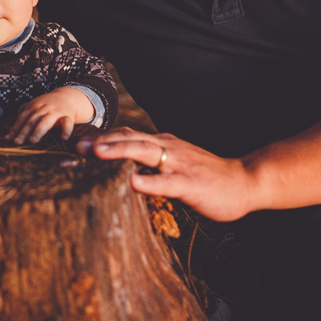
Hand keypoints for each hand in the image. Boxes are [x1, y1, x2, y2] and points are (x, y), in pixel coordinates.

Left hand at [5, 87, 94, 144]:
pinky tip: (64, 138)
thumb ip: (23, 123)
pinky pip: (67, 123)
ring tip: (33, 141)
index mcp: (33, 107)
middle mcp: (43, 109)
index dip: (16, 128)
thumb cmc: (47, 107)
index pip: (23, 118)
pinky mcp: (67, 115)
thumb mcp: (34, 111)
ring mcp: (55, 112)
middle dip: (24, 131)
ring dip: (39, 131)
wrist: (67, 96)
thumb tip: (8, 137)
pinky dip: (66, 130)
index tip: (9, 139)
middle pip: (32, 120)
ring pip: (46, 121)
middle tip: (18, 142)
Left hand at [77, 128, 258, 222]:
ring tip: (97, 153)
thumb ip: (150, 161)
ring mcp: (179, 165)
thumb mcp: (173, 164)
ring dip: (119, 151)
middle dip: (102, 141)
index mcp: (162, 144)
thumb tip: (121, 166)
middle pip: (131, 139)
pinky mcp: (190, 184)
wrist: (243, 181)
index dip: (103, 137)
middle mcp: (168, 148)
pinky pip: (167, 182)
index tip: (77, 141)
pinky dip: (150, 181)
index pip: (128, 136)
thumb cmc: (205, 176)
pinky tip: (132, 183)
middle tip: (77, 145)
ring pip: (145, 153)